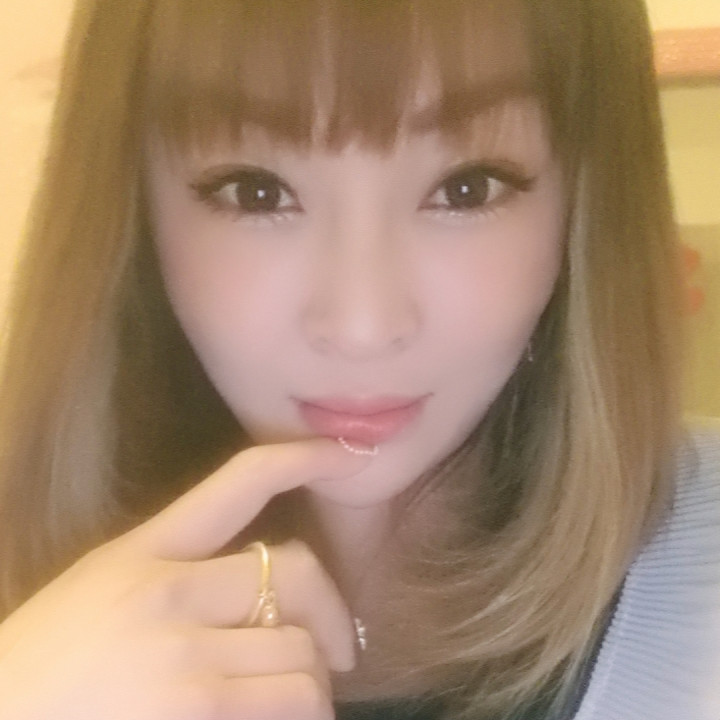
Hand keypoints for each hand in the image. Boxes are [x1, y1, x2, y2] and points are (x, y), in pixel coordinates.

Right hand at [0, 439, 371, 719]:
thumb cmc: (40, 668)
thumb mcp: (98, 593)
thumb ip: (173, 576)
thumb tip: (260, 588)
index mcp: (143, 551)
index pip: (238, 482)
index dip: (300, 457)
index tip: (347, 452)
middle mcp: (169, 590)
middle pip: (295, 568)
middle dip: (333, 614)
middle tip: (339, 650)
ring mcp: (184, 652)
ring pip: (302, 649)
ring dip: (315, 681)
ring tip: (300, 702)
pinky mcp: (198, 709)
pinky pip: (292, 701)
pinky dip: (304, 715)